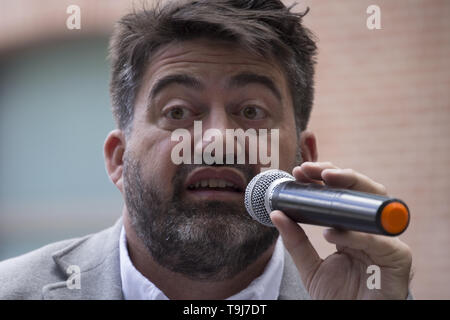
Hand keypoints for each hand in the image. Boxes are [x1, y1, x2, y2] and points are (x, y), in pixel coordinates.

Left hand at [270, 162, 412, 298]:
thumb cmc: (338, 296)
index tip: (300, 171)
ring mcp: (386, 242)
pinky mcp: (398, 259)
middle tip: (314, 169)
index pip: (343, 195)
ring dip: (351, 189)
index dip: (325, 178)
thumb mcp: (309, 266)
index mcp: (353, 229)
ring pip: (376, 206)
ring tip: (324, 182)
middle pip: (363, 191)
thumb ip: (295, 242)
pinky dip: (356, 235)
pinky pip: (380, 241)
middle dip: (340, 174)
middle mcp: (371, 230)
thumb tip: (277, 213)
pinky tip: (332, 233)